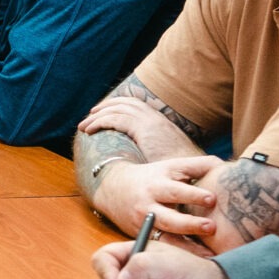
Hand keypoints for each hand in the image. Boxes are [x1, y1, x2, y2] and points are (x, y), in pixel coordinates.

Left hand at [79, 95, 199, 162]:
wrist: (194, 175)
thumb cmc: (179, 174)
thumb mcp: (164, 159)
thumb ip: (151, 154)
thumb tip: (137, 160)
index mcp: (160, 122)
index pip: (136, 105)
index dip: (118, 107)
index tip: (103, 114)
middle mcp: (155, 117)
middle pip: (125, 103)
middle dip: (105, 107)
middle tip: (91, 115)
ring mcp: (151, 121)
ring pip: (117, 109)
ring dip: (98, 116)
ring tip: (84, 126)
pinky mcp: (145, 128)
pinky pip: (116, 119)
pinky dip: (100, 122)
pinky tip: (90, 131)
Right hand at [90, 155, 223, 243]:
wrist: (113, 190)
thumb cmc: (153, 177)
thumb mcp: (170, 166)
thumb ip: (198, 166)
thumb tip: (225, 166)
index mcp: (158, 184)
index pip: (177, 190)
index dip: (194, 194)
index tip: (212, 199)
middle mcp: (149, 204)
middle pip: (169, 217)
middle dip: (190, 223)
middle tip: (211, 227)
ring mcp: (145, 223)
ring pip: (165, 237)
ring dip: (187, 246)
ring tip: (208, 253)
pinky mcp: (143, 236)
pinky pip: (162, 247)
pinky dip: (179, 253)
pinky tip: (197, 260)